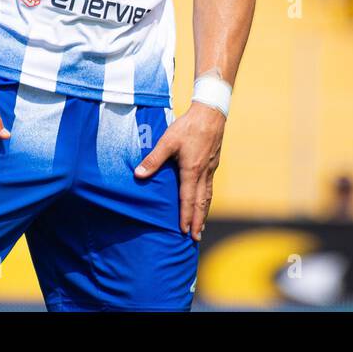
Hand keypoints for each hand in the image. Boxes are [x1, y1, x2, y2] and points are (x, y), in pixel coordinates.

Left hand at [134, 102, 225, 240]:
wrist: (211, 113)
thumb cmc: (188, 126)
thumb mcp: (167, 141)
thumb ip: (153, 159)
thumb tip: (138, 174)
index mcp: (191, 170)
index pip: (187, 199)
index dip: (185, 216)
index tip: (183, 232)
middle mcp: (203, 173)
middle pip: (201, 203)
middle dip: (197, 221)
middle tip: (195, 238)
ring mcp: (210, 169)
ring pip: (208, 196)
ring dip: (203, 213)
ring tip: (201, 226)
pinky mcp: (213, 163)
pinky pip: (210, 187)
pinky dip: (207, 200)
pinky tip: (204, 201)